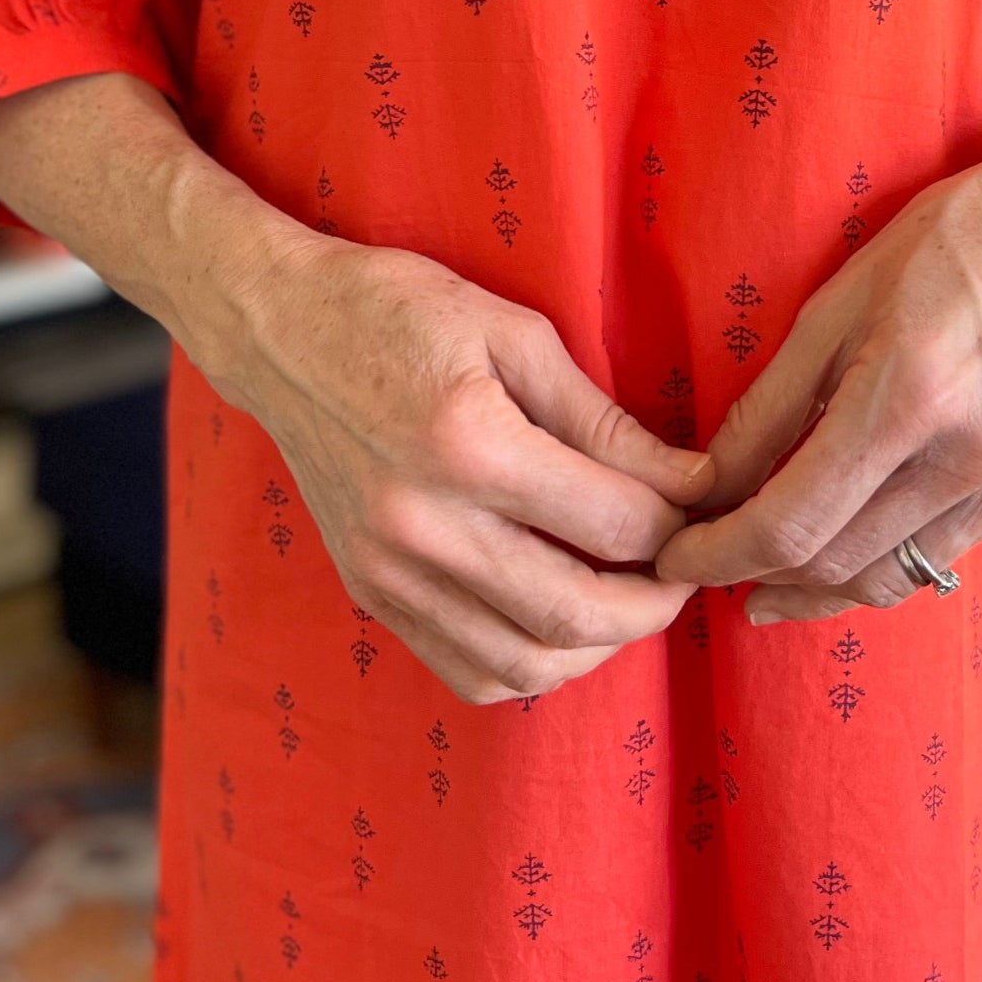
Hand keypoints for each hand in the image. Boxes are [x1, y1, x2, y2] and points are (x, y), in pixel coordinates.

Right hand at [198, 228, 716, 702]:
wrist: (280, 333)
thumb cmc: (400, 310)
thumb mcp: (513, 333)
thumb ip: (602, 418)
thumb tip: (689, 481)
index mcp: (469, 445)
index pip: (613, 523)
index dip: (677, 523)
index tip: (700, 504)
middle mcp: (425, 525)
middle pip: (576, 614)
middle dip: (655, 605)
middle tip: (684, 571)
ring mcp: (390, 571)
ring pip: (525, 663)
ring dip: (598, 647)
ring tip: (628, 599)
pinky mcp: (370, 593)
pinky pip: (467, 671)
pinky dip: (530, 665)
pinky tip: (558, 621)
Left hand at [653, 144, 981, 620]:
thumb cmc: (938, 248)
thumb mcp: (833, 309)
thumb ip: (769, 408)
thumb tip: (708, 485)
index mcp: (907, 397)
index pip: (793, 519)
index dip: (721, 554)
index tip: (675, 558)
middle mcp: (965, 456)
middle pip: (834, 561)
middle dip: (755, 572)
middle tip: (705, 560)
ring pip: (885, 580)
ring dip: (813, 588)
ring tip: (761, 576)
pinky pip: (932, 562)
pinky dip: (873, 567)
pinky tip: (835, 550)